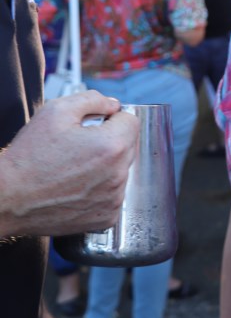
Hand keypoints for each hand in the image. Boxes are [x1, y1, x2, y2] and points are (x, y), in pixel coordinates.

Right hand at [0, 91, 139, 236]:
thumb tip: (113, 105)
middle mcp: (117, 175)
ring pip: (122, 170)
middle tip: (79, 146)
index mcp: (111, 146)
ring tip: (75, 167)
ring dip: (106, 165)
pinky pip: (114, 193)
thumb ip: (93, 99)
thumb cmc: (29, 157)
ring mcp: (113, 200)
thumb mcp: (56, 111)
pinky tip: (77, 185)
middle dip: (110, 140)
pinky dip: (101, 188)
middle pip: (129, 145)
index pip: (131, 121)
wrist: (8, 198)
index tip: (94, 125)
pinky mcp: (106, 218)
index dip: (111, 118)